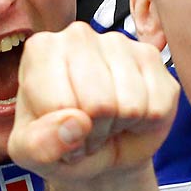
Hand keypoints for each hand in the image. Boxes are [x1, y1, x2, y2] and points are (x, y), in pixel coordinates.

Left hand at [8, 22, 181, 178]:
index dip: (64, 133)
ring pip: (130, 106)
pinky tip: (130, 114)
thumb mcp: (33, 154)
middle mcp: (78, 35)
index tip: (61, 131)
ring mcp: (119, 42)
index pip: (60, 105)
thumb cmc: (60, 142)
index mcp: (41, 50)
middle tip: (86, 129)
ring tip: (106, 121)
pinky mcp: (153, 58)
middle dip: (94, 131)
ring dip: (118, 126)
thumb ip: (40, 145)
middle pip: (99, 103)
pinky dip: (145, 123)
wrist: (100, 151)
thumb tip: (75, 124)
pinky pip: (156, 108)